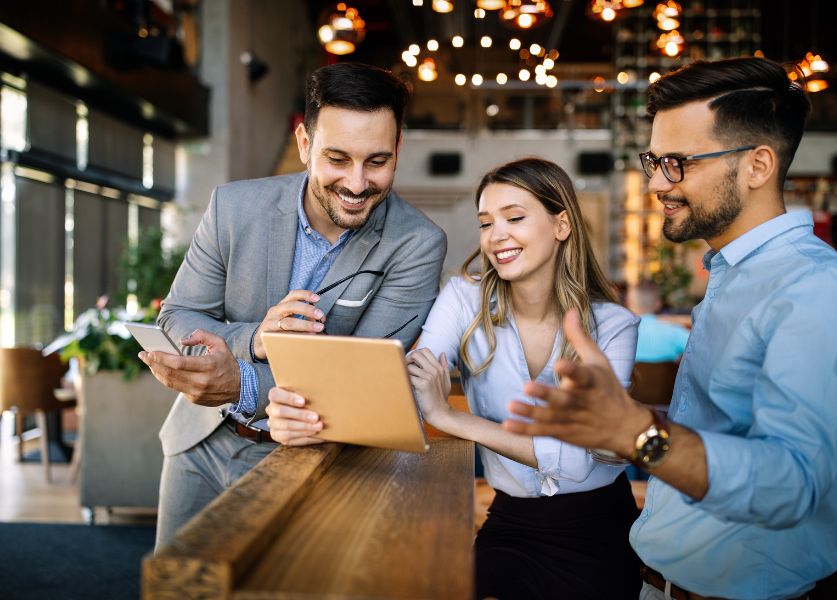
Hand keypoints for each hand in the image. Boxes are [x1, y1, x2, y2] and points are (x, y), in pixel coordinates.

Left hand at [139, 330, 240, 406]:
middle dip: (153, 363)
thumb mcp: (219, 343)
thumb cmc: (226, 362)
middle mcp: (202, 381)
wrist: (240, 387)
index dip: (162, 358)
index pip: (179, 363)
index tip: (149, 352)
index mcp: (208, 366)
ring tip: (149, 362)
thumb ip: (202, 335)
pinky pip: (176, 388)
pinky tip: (160, 370)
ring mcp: (197, 392)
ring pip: (170, 382)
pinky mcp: (194, 399)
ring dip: (156, 372)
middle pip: (170, 373)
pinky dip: (166, 378)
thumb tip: (182, 341)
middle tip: (143, 355)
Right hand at [252, 290, 325, 359]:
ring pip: (288, 323)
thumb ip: (302, 316)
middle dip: (307, 309)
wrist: (258, 343)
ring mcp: (270, 324)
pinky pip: (285, 336)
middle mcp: (275, 312)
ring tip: (318, 328)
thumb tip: (319, 319)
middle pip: (291, 306)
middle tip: (320, 315)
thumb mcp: (287, 318)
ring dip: (305, 325)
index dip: (305, 294)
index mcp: (281, 306)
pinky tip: (307, 339)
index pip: (293, 295)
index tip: (317, 298)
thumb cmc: (277, 329)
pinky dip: (298, 337)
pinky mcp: (269, 336)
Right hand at [265, 386, 323, 445]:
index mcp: (276, 395)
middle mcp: (272, 409)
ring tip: (318, 426)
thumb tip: (321, 393)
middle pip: (281, 411)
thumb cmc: (307, 401)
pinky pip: (290, 438)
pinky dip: (304, 436)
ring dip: (304, 427)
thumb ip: (308, 393)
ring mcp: (274, 424)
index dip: (288, 398)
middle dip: (300, 415)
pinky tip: (315, 433)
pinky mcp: (279, 436)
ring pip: (286, 426)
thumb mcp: (306, 395)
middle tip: (315, 417)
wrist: (306, 415)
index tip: (303, 402)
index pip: (275, 394)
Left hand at [406, 348, 451, 426]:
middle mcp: (434, 370)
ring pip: (410, 366)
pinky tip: (408, 385)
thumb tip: (443, 354)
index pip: (425, 350)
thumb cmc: (441, 398)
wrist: (440, 412)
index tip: (412, 362)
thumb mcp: (446, 381)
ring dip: (405, 372)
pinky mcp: (423, 385)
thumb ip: (444, 366)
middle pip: (417, 354)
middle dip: (408, 359)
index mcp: (439, 368)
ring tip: (407, 379)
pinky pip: (409, 376)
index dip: (416, 353)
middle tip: (406, 368)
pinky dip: (405, 379)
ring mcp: (429, 377)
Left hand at [503, 309, 650, 456]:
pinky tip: (508, 424)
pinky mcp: (564, 432)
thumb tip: (569, 310)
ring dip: (530, 412)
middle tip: (527, 386)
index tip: (559, 363)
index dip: (572, 370)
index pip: (582, 375)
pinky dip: (526, 430)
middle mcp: (582, 402)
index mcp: (591, 381)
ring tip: (511, 405)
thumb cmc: (608, 388)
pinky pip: (543, 432)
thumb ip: (580, 337)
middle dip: (547, 394)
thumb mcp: (599, 361)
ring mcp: (572, 419)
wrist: (625, 428)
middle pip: (564, 399)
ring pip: (550, 417)